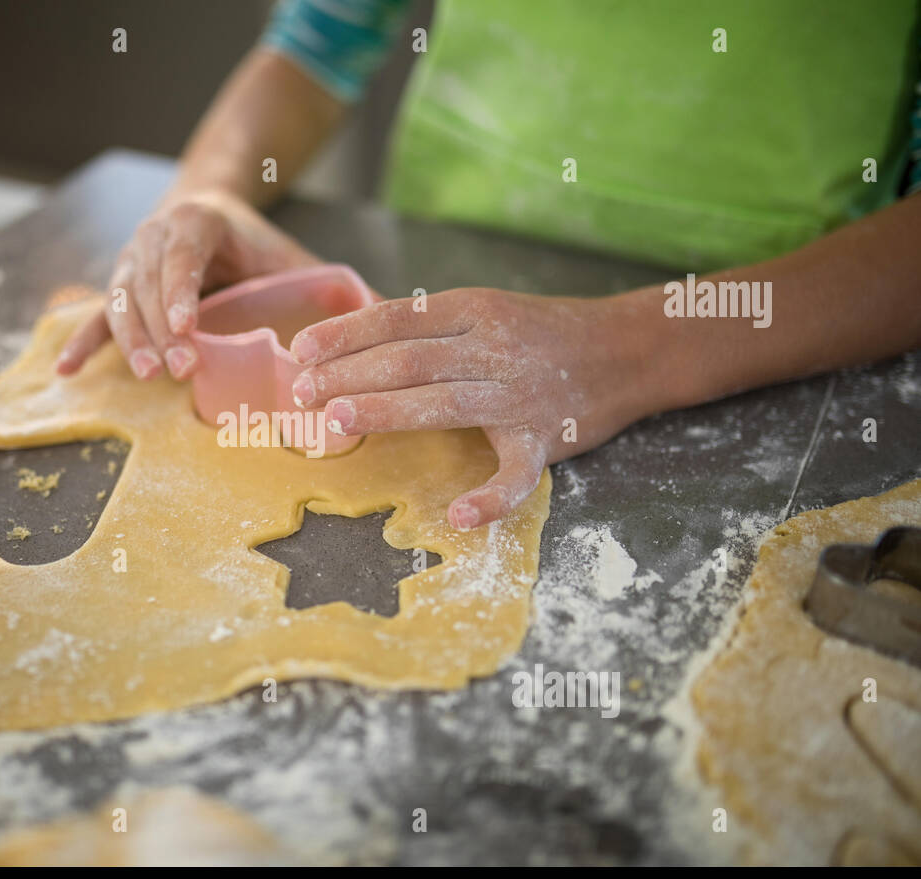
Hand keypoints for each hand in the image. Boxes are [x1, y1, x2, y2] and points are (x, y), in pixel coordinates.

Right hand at [56, 189, 319, 379]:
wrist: (206, 207)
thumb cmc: (253, 243)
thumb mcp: (287, 255)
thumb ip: (329, 284)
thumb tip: (390, 310)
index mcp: (196, 221)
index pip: (182, 256)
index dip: (180, 291)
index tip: (187, 326)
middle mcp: (153, 236)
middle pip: (148, 284)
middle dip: (160, 329)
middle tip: (178, 368)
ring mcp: (129, 261)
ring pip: (120, 301)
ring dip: (130, 340)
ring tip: (148, 374)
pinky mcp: (118, 288)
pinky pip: (96, 316)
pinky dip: (82, 343)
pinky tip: (66, 371)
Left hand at [288, 288, 658, 529]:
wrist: (629, 347)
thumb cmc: (542, 332)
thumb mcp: (486, 309)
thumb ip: (429, 327)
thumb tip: (352, 344)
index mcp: (474, 309)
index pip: (397, 319)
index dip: (345, 334)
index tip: (301, 351)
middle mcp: (494, 348)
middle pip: (409, 360)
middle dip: (348, 375)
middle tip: (301, 393)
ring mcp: (520, 395)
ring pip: (444, 403)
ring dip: (386, 412)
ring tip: (336, 421)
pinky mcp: (545, 440)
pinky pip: (516, 474)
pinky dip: (491, 498)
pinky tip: (459, 517)